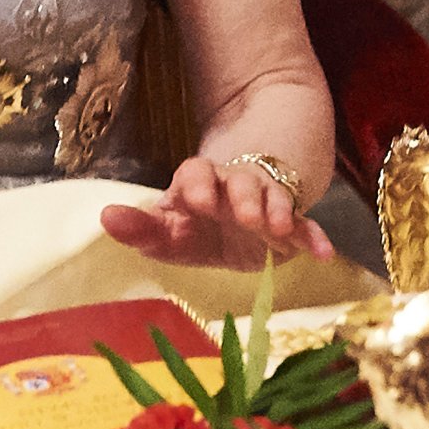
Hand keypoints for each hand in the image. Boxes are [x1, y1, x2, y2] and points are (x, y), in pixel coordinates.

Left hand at [100, 156, 334, 270]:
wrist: (249, 203)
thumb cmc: (202, 222)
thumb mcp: (173, 227)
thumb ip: (141, 228)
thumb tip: (104, 218)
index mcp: (202, 183)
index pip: (195, 173)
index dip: (194, 183)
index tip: (190, 198)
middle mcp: (235, 187)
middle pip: (237, 181)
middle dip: (238, 194)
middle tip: (237, 212)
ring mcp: (266, 203)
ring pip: (272, 197)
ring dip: (272, 210)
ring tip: (273, 226)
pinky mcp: (294, 225)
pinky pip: (307, 227)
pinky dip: (315, 238)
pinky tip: (323, 254)